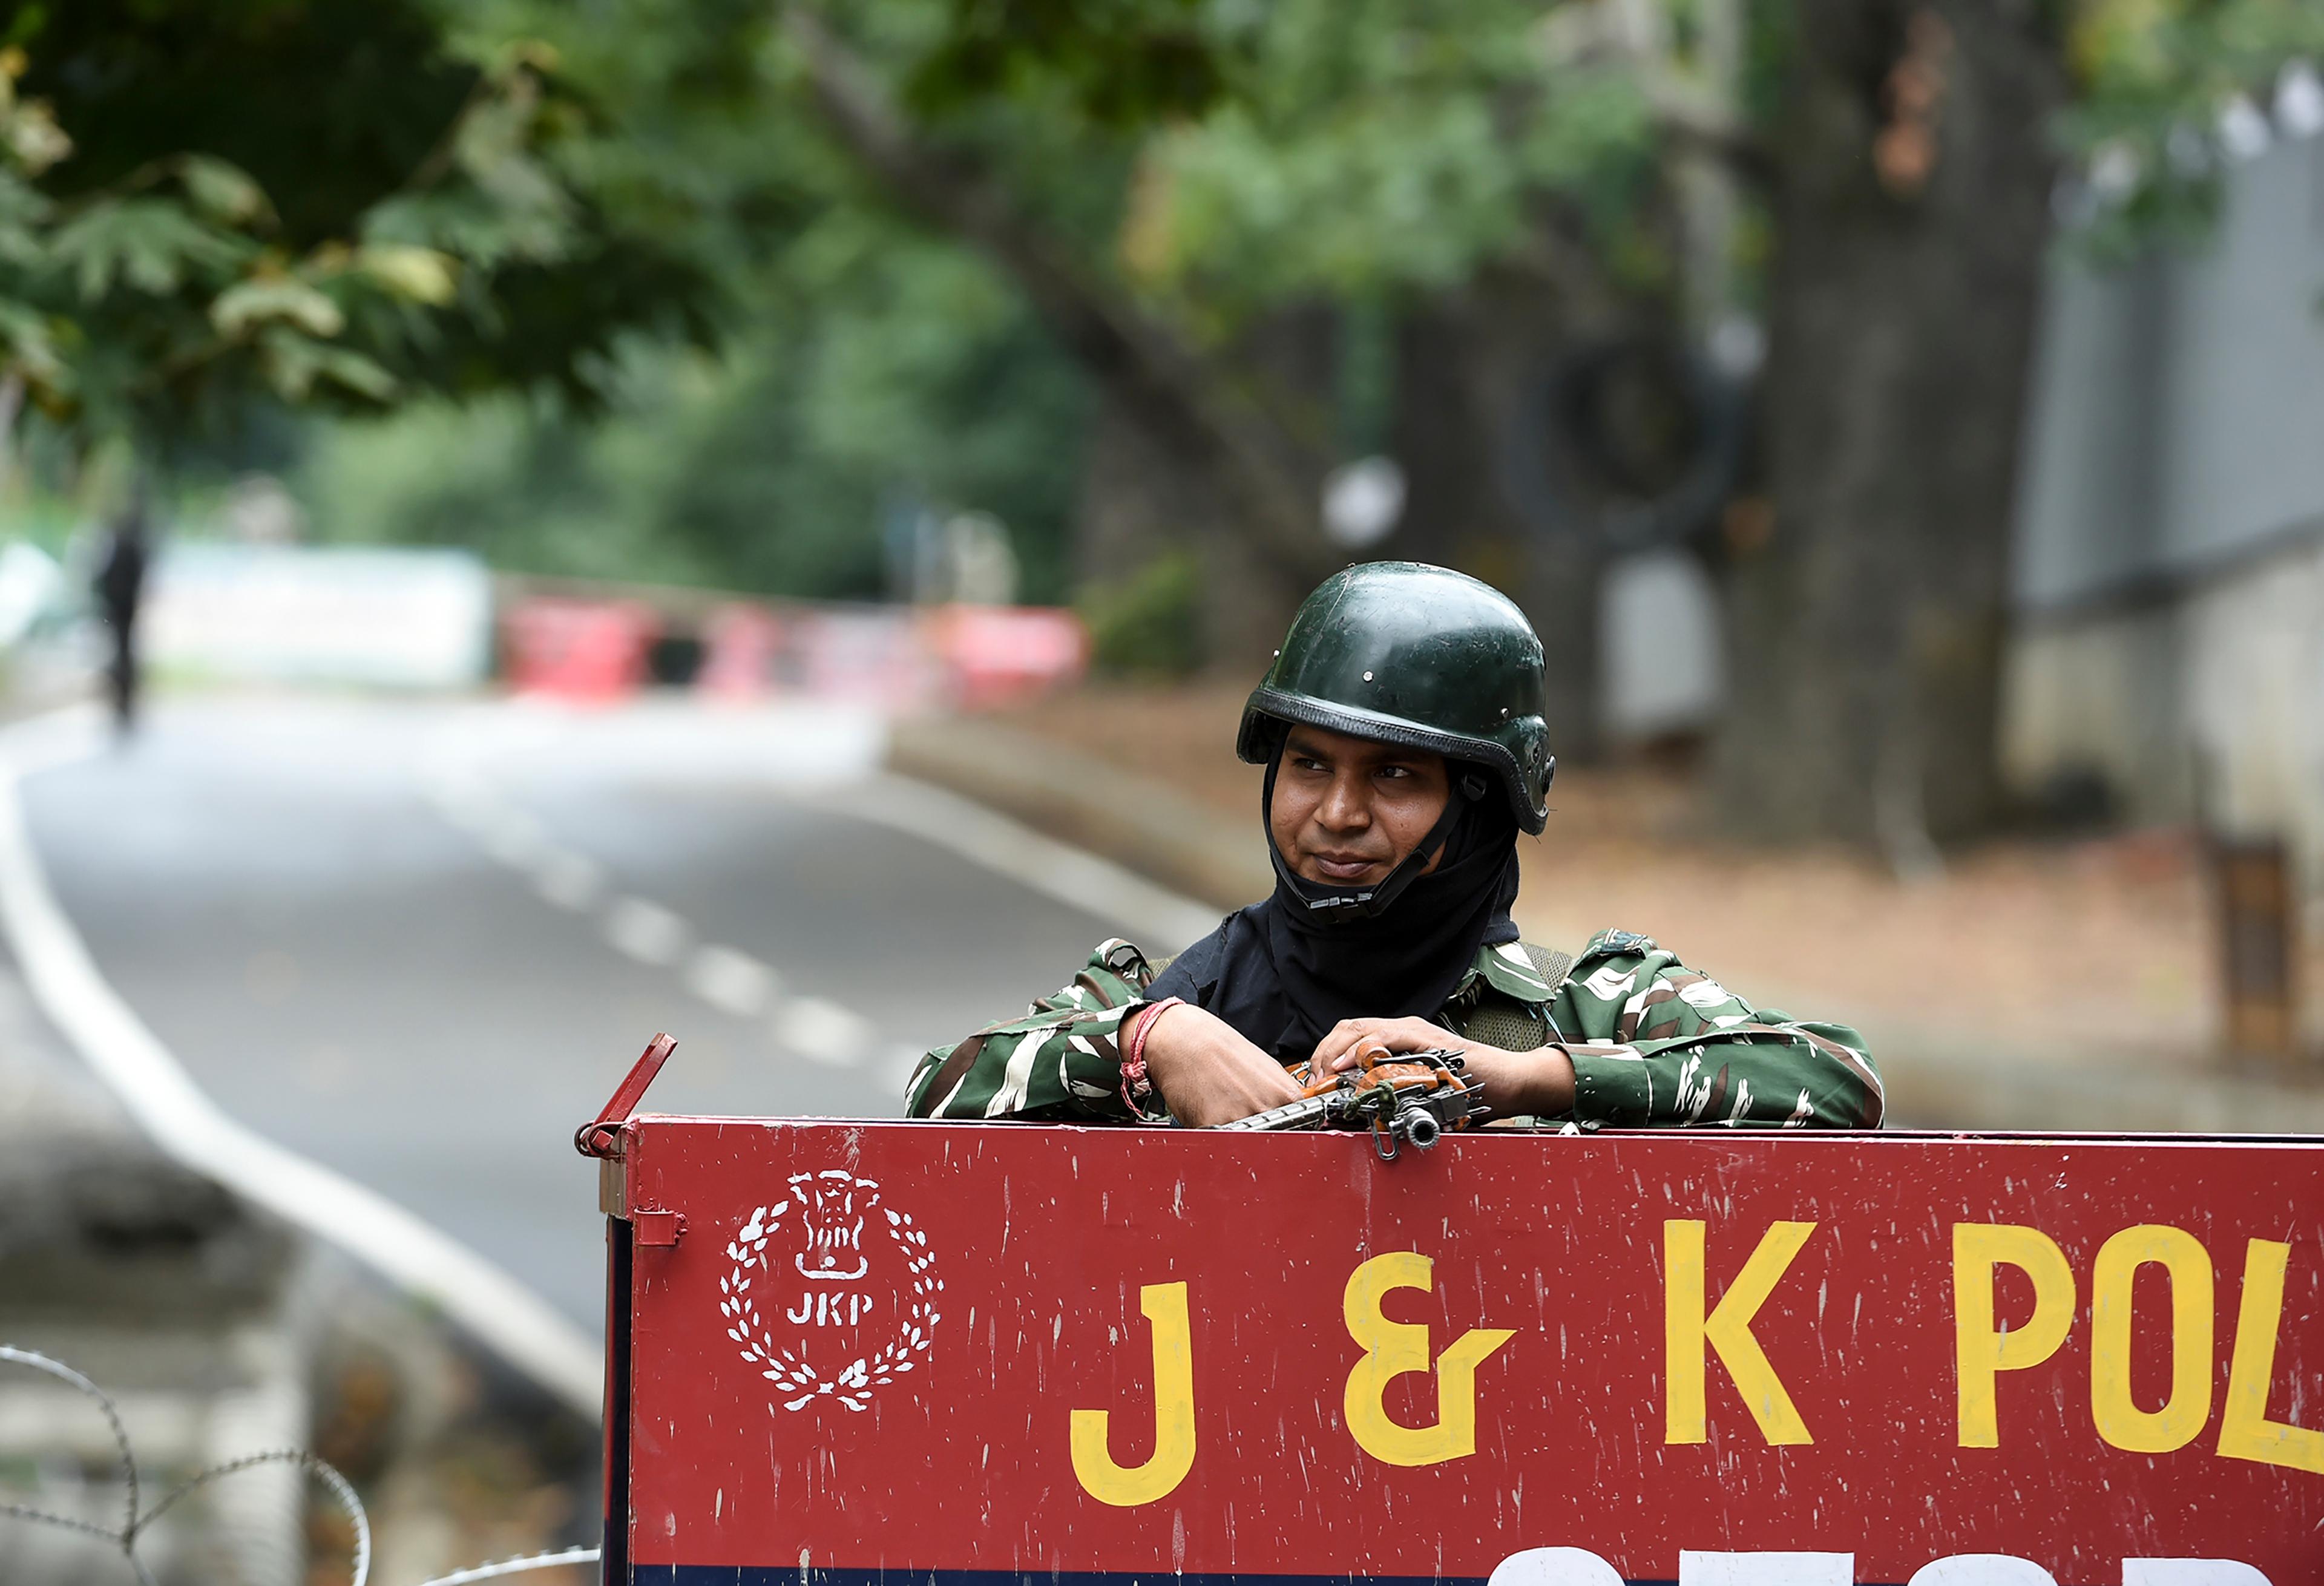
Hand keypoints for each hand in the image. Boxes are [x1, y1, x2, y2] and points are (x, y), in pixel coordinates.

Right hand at [1141, 1003, 1302, 1126]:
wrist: (1185, 1040)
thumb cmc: (1221, 1049)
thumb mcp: (1267, 1067)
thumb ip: (1282, 1095)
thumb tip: (1293, 1113)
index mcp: (1285, 1095)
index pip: (1298, 1128)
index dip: (1287, 1130)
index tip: (1277, 1127)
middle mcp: (1267, 1108)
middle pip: (1272, 1138)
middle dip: (1259, 1131)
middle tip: (1240, 1111)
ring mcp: (1241, 1118)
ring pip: (1245, 1142)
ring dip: (1235, 1132)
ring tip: (1222, 1106)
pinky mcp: (1214, 1126)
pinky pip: (1220, 1141)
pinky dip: (1213, 1131)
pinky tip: (1208, 1109)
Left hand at [1310, 1016, 1575, 1119]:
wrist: (1511, 1083)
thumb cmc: (1470, 1087)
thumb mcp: (1422, 1088)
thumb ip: (1397, 1089)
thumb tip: (1363, 1105)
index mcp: (1399, 1040)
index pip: (1350, 1036)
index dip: (1326, 1054)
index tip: (1315, 1080)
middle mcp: (1404, 1031)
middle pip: (1348, 1028)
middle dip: (1323, 1052)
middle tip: (1314, 1080)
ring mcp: (1417, 1034)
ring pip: (1362, 1029)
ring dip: (1337, 1051)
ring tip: (1325, 1074)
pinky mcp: (1431, 1043)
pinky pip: (1390, 1039)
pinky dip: (1365, 1049)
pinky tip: (1351, 1066)